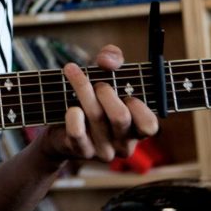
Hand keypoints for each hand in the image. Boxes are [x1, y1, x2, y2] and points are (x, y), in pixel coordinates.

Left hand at [40, 44, 158, 163]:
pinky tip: (71, 108)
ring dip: (83, 90)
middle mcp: (124, 143)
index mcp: (137, 129)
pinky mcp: (81, 151)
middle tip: (97, 83)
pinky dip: (73, 115)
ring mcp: (104, 151)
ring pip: (96, 118)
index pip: (149, 125)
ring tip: (73, 73)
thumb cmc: (93, 95)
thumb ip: (113, 58)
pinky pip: (77, 133)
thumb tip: (108, 61)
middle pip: (120, 117)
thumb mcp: (106, 73)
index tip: (126, 92)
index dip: (138, 106)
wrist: (61, 122)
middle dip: (105, 92)